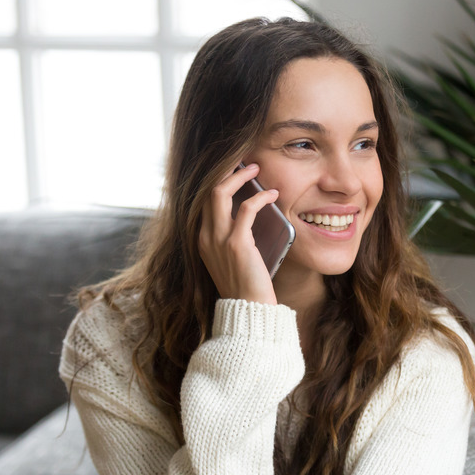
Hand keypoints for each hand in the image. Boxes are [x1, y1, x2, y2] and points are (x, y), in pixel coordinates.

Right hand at [199, 162, 278, 304]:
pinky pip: (247, 209)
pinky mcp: (237, 244)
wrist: (248, 312)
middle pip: (206, 190)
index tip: (233, 170)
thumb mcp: (231, 260)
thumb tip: (248, 214)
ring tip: (256, 168)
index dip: (217, 181)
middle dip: (224, 171)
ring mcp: (218, 240)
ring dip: (239, 175)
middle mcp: (205, 237)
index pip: (202, 201)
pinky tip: (272, 195)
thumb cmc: (245, 287)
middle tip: (244, 162)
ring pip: (219, 192)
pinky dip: (261, 198)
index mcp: (202, 240)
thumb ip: (232, 238)